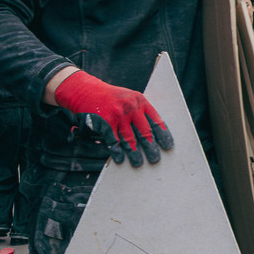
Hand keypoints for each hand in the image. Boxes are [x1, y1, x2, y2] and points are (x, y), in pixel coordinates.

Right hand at [53, 71, 174, 166]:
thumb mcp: (128, 98)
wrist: (85, 90)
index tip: (168, 146)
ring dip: (135, 154)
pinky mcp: (105, 122)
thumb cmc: (110, 97)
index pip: (156, 121)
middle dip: (151, 148)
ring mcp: (118, 115)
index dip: (163, 135)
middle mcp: (131, 108)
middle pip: (145, 133)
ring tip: (139, 163)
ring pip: (130, 140)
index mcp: (140, 101)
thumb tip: (152, 133)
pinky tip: (121, 159)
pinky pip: (114, 141)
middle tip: (155, 159)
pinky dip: (117, 152)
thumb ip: (139, 112)